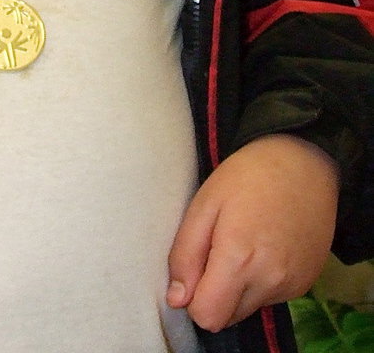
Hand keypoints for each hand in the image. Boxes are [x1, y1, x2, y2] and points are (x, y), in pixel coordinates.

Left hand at [167, 134, 338, 330]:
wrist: (303, 164)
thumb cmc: (246, 176)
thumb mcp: (204, 204)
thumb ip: (185, 254)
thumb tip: (177, 300)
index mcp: (240, 260)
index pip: (208, 317)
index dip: (193, 298)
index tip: (195, 268)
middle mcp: (270, 281)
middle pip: (227, 318)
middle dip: (214, 293)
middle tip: (217, 249)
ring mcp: (292, 286)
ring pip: (248, 309)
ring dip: (237, 288)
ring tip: (243, 244)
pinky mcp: (305, 285)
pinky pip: (270, 298)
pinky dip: (260, 282)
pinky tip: (263, 248)